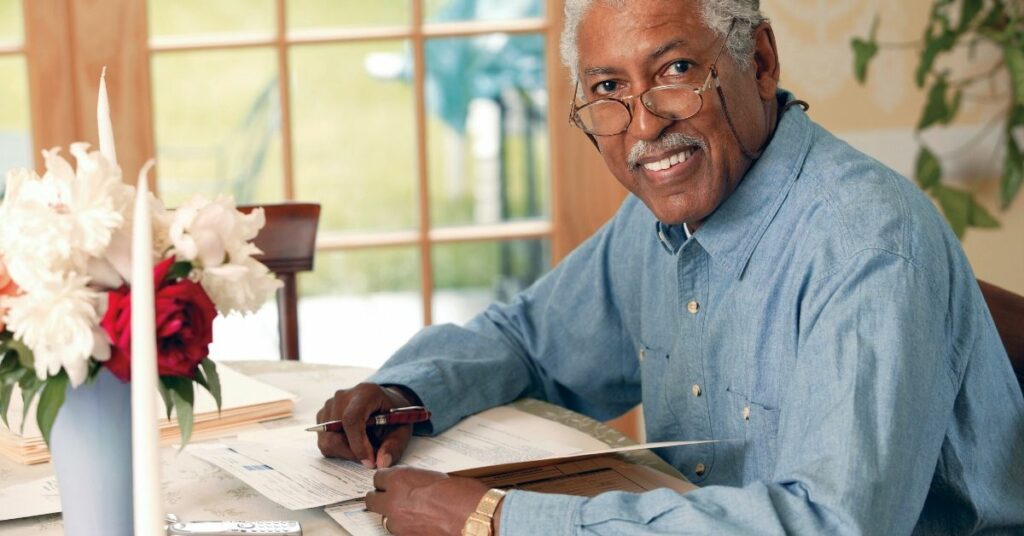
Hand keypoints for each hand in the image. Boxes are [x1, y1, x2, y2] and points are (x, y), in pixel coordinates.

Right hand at [316, 383, 419, 467]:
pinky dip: (340, 450)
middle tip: (371, 460)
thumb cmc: (393, 414)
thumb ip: (394, 446)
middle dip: (354, 453)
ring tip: (365, 449)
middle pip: (336, 434)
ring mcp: (329, 406)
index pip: (352, 419)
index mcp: (365, 393)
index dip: (358, 444)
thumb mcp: (402, 429)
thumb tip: (382, 464)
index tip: (370, 462)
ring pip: (328, 441)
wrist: (383, 402)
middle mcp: (343, 397)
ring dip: (347, 453)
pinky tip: (355, 444)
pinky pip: (325, 442)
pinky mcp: (322, 417)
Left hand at [365, 467, 492, 535]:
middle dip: (380, 497)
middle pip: (371, 500)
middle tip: (391, 497)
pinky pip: (398, 531)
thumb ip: (416, 480)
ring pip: (384, 518)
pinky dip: (406, 527)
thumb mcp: (437, 477)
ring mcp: (398, 523)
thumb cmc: (464, 496)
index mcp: (400, 480)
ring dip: (393, 514)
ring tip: (412, 512)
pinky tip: (420, 523)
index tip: (390, 482)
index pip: (378, 478)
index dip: (386, 480)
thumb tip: (412, 485)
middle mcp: (394, 501)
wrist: (476, 519)